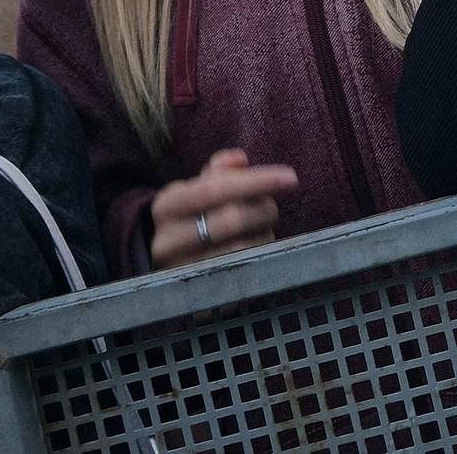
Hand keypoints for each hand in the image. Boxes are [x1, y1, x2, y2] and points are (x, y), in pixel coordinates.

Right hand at [147, 148, 298, 269]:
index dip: (257, 181)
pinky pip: (245, 270)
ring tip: (261, 227)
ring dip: (264, 233)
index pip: (214, 189)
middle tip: (272, 207)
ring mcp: (182, 272)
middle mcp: (166, 241)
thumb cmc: (196, 216)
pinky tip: (257, 247)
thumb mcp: (199, 189)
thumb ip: (220, 170)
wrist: (176, 265)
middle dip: (264, 209)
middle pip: (232, 219)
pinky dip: (260, 253)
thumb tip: (240, 159)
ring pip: (242, 247)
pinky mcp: (199, 297)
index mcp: (166, 206)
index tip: (291, 177)